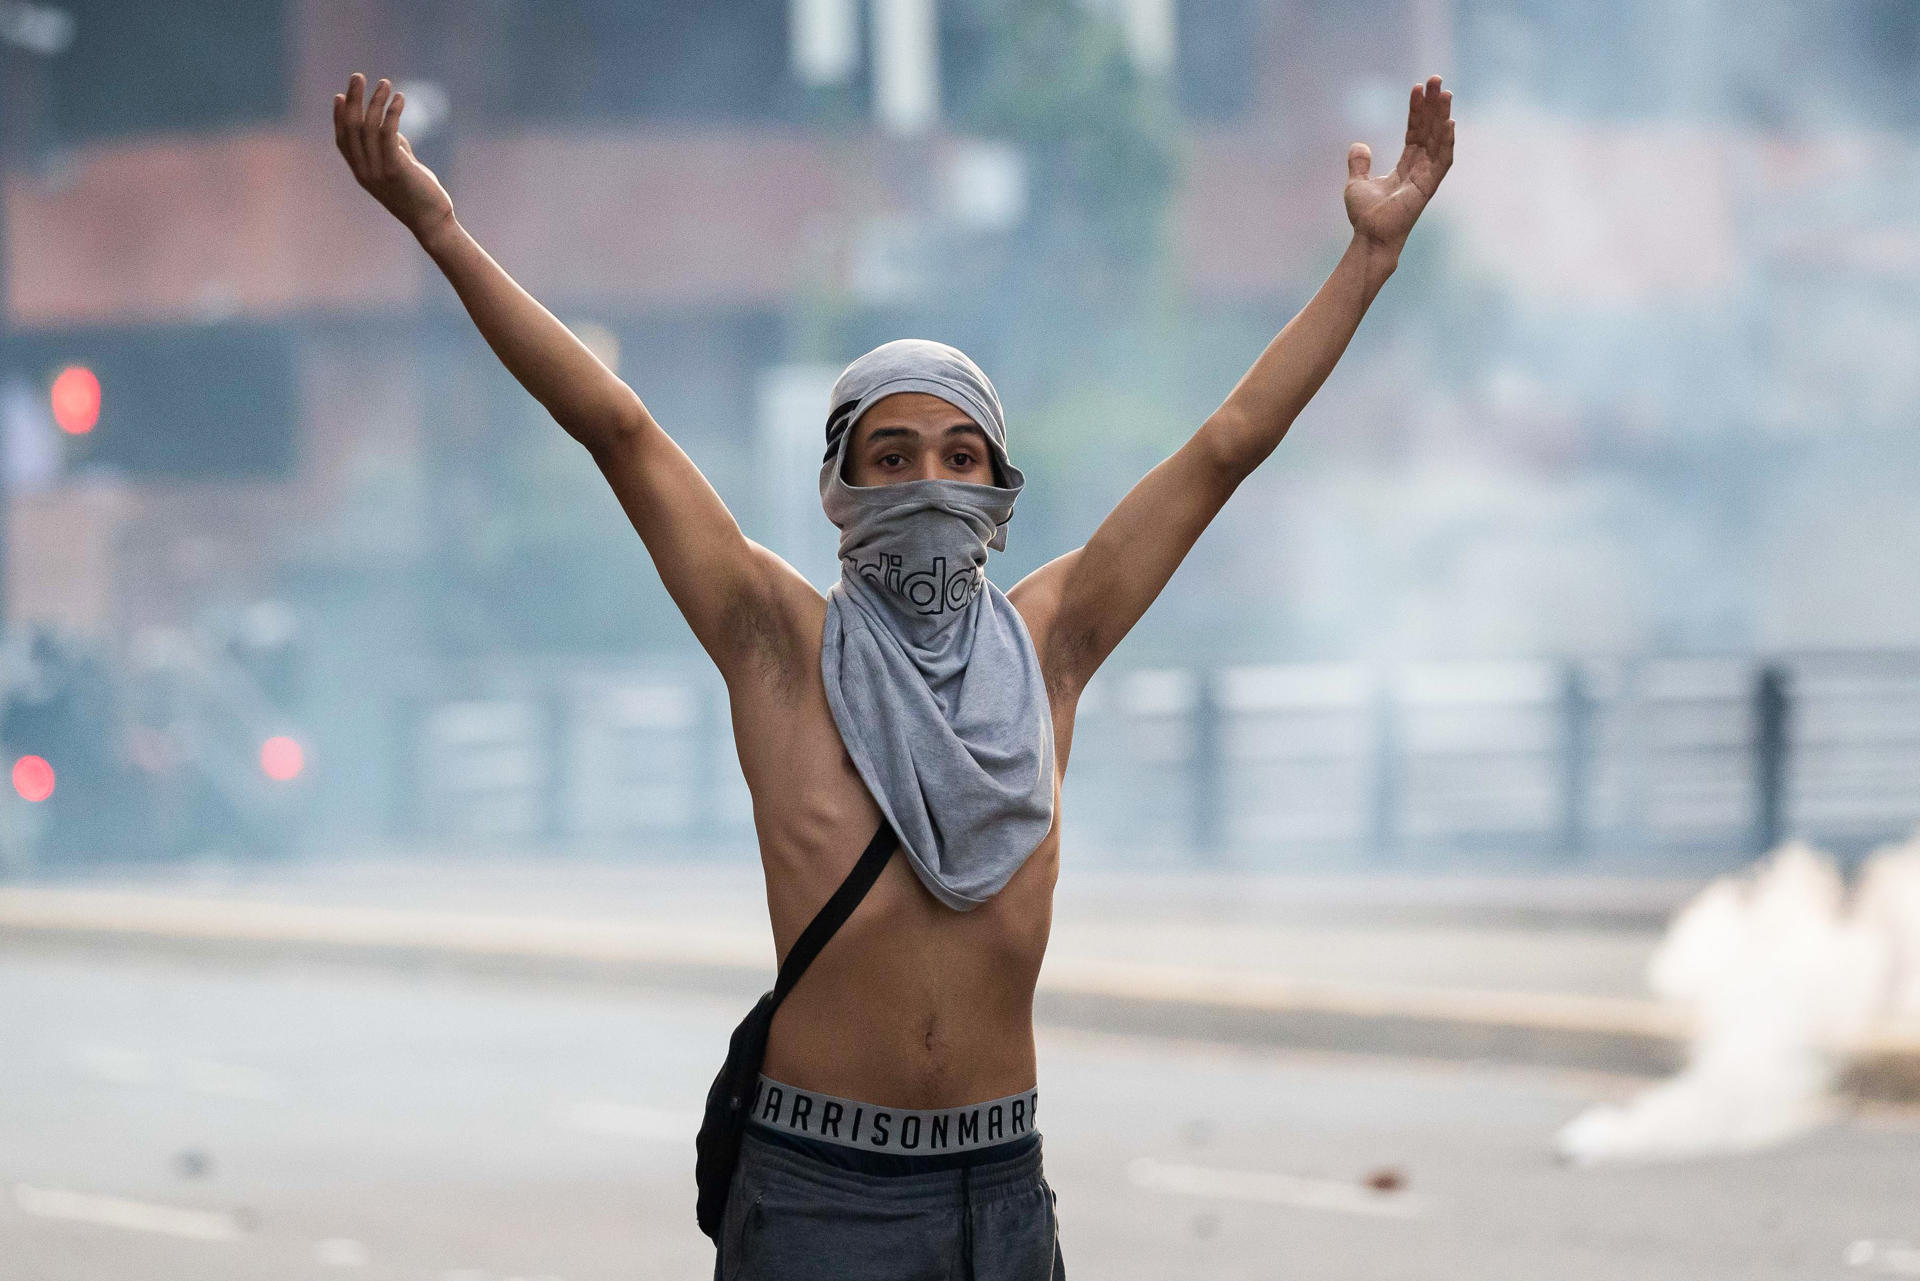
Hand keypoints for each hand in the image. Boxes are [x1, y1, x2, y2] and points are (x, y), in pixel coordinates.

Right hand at [332, 72, 453, 240]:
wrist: (432, 222)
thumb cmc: (420, 195)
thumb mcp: (401, 169)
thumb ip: (393, 148)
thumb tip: (390, 125)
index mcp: (361, 172)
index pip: (342, 140)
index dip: (339, 116)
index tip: (340, 95)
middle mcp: (364, 171)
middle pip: (352, 128)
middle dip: (353, 99)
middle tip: (357, 76)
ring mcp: (378, 171)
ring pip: (369, 127)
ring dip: (376, 101)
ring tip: (385, 83)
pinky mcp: (395, 170)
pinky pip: (389, 134)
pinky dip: (393, 113)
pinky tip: (400, 99)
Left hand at [1344, 74, 1452, 252]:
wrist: (1369, 237)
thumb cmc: (1365, 216)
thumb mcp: (1357, 183)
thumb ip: (1360, 163)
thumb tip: (1359, 144)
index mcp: (1407, 165)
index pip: (1415, 130)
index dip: (1417, 109)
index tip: (1417, 87)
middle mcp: (1420, 167)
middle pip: (1430, 129)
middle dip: (1434, 104)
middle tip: (1437, 79)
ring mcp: (1427, 176)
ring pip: (1439, 139)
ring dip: (1443, 115)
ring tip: (1445, 92)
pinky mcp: (1429, 186)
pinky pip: (1442, 160)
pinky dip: (1446, 141)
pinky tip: (1449, 122)